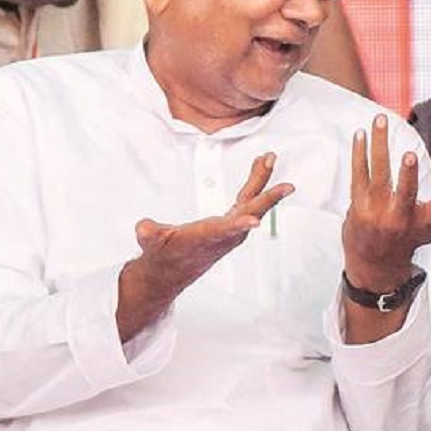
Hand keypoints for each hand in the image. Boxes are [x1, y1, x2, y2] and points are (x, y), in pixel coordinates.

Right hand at [116, 153, 293, 341]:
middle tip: (287, 184)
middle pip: (250, 212)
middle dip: (268, 197)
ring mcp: (231, 229)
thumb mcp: (151, 245)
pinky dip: (256, 183)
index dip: (239, 225)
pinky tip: (260, 166)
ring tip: (269, 158)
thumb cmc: (161, 256)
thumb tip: (144, 229)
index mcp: (205, 238)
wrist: (168, 272)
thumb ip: (150, 235)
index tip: (255, 220)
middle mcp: (225, 235)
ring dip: (262, 180)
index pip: (224, 231)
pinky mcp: (230, 224)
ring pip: (252, 202)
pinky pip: (248, 200)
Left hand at [342, 114, 430, 292]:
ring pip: (378, 173)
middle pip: (404, 192)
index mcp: (422, 222)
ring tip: (380, 119)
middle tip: (410, 155)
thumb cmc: (410, 240)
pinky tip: (361, 134)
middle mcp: (398, 216)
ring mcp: (376, 209)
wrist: (372, 264)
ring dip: (379, 146)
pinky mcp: (358, 202)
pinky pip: (359, 174)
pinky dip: (360, 153)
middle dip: (408, 175)